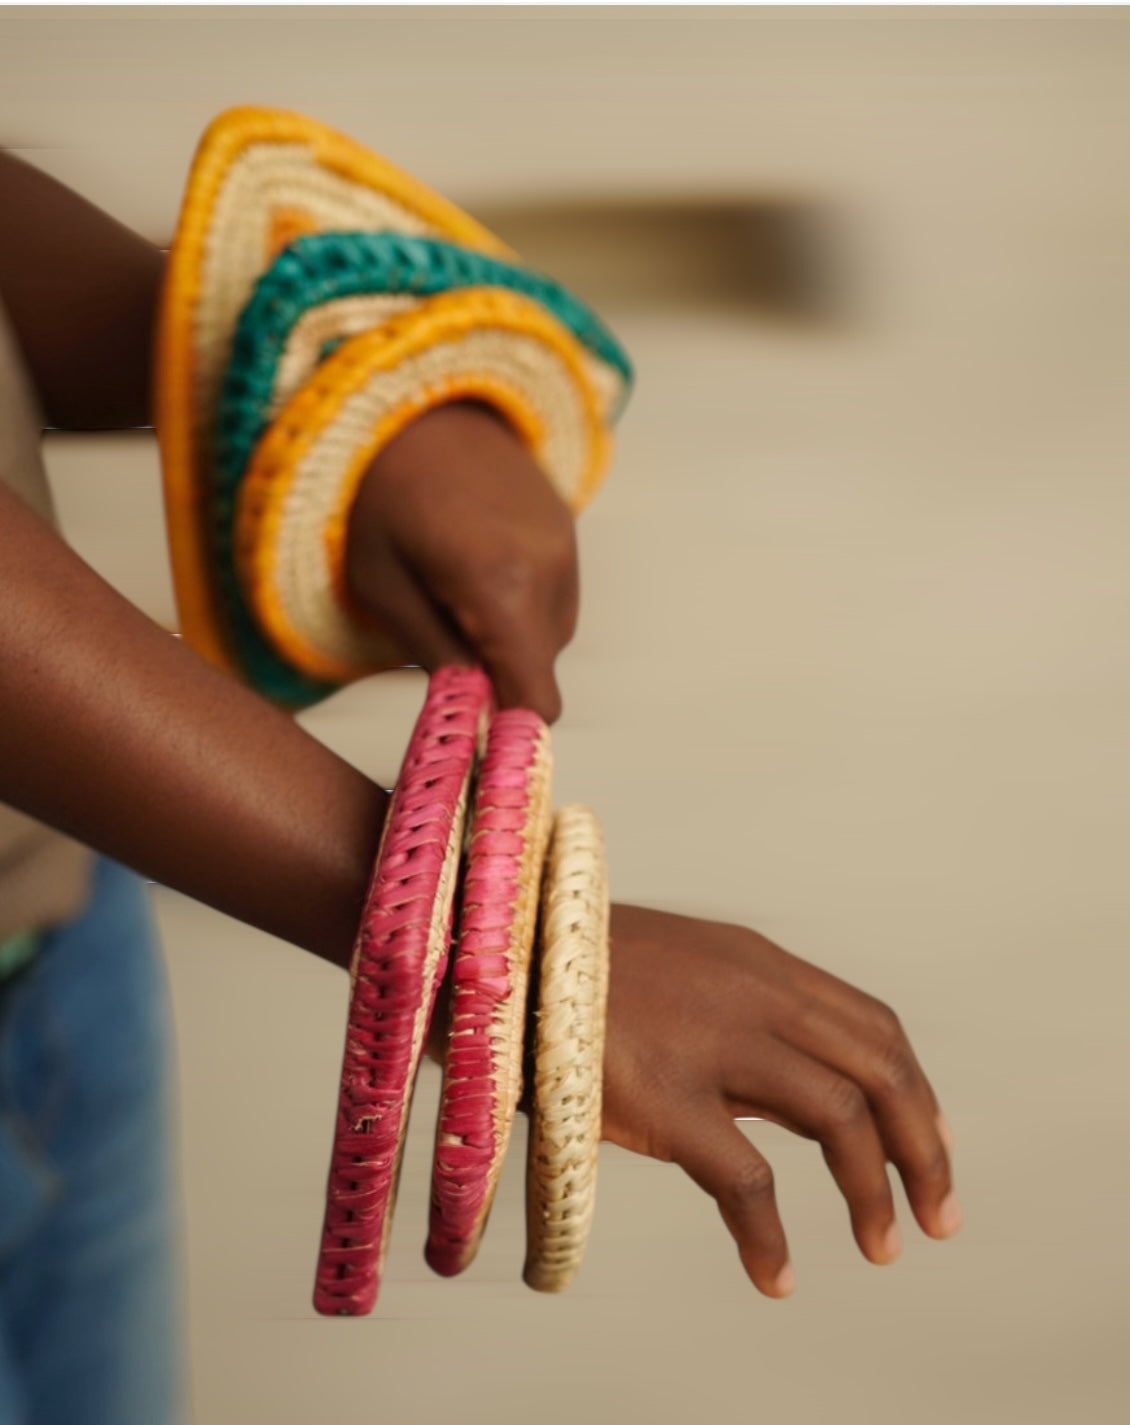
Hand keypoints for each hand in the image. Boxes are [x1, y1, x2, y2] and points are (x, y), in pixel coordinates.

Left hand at [344, 402, 578, 722]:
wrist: (416, 398)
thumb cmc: (379, 493)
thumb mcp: (381, 583)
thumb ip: (435, 656)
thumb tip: (473, 716)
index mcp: (499, 586)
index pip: (535, 698)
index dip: (508, 731)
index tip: (472, 738)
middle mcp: (550, 571)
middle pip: (540, 673)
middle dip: (496, 679)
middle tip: (437, 648)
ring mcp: (568, 549)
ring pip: (550, 639)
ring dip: (507, 642)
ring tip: (452, 593)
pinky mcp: (570, 532)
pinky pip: (556, 601)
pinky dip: (520, 607)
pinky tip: (476, 569)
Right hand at [602, 904, 959, 1296]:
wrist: (488, 949)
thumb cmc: (570, 968)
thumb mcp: (676, 967)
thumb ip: (736, 1010)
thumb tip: (786, 1084)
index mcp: (756, 963)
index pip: (871, 1024)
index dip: (916, 1090)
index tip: (932, 1145)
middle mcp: (752, 993)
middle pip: (879, 1068)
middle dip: (923, 1148)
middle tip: (940, 1215)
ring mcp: (711, 1041)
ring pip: (838, 1118)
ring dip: (873, 1192)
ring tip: (883, 1249)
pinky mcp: (663, 1096)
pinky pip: (746, 1181)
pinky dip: (770, 1237)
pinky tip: (775, 1276)